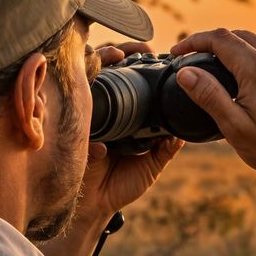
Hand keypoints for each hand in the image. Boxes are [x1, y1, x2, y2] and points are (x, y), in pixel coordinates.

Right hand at [76, 39, 181, 218]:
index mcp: (123, 114)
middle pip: (105, 68)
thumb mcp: (151, 163)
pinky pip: (73, 102)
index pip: (128, 79)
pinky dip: (83, 93)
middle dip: (117, 51)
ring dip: (99, 60)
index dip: (136, 62)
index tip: (152, 52)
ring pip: (88, 76)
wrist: (98, 205)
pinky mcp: (71, 124)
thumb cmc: (122, 182)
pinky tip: (97, 83)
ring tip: (115, 55)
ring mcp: (85, 113)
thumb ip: (167, 146)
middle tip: (134, 50)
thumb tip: (185, 129)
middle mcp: (103, 109)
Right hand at [168, 28, 255, 197]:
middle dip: (216, 44)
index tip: (179, 50)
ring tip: (227, 65)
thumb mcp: (235, 128)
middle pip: (241, 35)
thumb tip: (185, 71)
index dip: (194, 40)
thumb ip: (209, 95)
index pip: (220, 39)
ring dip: (243, 48)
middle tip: (200, 59)